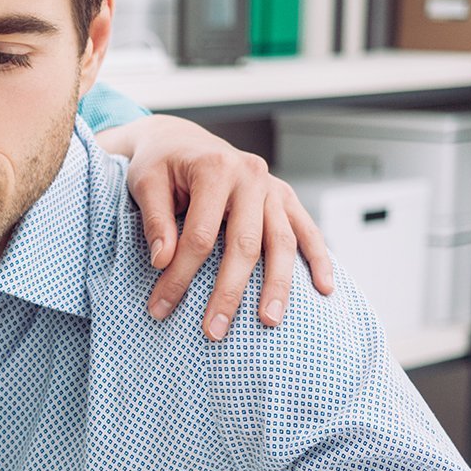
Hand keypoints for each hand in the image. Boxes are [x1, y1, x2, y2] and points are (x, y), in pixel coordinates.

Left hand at [95, 114, 334, 339]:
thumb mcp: (145, 182)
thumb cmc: (160, 163)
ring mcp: (271, 186)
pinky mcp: (283, 197)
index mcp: (216, 168)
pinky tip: (324, 288)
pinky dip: (318, 258)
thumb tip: (163, 261)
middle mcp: (250, 175)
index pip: (200, 235)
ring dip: (277, 285)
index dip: (180, 275)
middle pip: (245, 244)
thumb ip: (155, 220)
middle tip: (215, 331)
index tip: (161, 306)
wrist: (180, 140)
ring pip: (281, 241)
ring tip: (269, 321)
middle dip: (229, 291)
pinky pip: (306, 229)